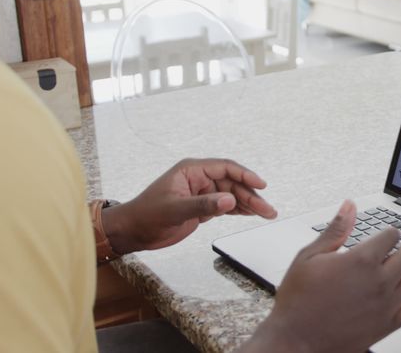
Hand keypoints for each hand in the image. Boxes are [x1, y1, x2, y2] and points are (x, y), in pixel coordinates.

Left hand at [102, 158, 277, 254]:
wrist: (133, 231)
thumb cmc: (147, 215)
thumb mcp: (175, 210)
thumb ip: (204, 205)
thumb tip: (230, 200)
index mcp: (191, 170)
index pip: (225, 168)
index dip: (245, 175)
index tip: (261, 185)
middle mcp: (199, 179)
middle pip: (232, 184)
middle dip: (251, 196)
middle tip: (268, 209)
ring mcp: (201, 193)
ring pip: (232, 195)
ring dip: (249, 204)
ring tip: (267, 213)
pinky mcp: (202, 207)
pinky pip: (225, 205)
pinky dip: (239, 210)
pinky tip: (251, 214)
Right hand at [241, 201, 400, 352]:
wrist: (295, 340)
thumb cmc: (298, 300)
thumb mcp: (310, 257)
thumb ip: (335, 230)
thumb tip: (349, 206)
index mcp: (361, 260)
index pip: (391, 236)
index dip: (391, 232)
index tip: (390, 233)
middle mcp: (379, 281)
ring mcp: (386, 305)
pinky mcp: (387, 325)